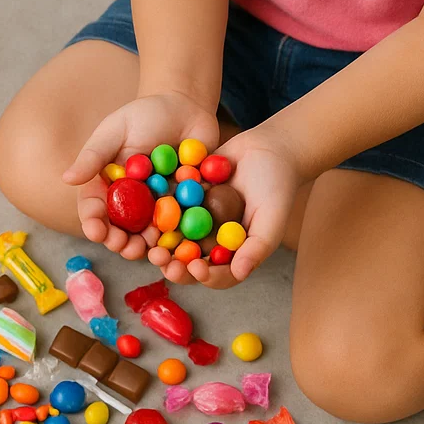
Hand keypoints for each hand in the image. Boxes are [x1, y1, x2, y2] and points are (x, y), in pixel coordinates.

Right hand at [63, 91, 220, 260]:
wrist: (186, 107)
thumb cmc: (145, 115)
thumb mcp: (115, 130)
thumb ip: (94, 155)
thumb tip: (66, 179)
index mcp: (107, 186)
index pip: (94, 209)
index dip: (93, 223)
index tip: (95, 231)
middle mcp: (129, 202)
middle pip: (119, 229)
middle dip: (119, 242)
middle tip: (122, 246)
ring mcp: (156, 207)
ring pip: (147, 235)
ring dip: (146, 246)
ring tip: (148, 249)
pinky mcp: (184, 208)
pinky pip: (180, 228)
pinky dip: (178, 238)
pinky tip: (177, 243)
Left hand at [156, 125, 299, 286]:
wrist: (268, 147)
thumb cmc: (277, 185)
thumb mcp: (271, 216)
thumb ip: (258, 246)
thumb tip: (240, 273)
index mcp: (234, 253)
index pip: (219, 274)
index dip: (206, 276)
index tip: (196, 269)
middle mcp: (213, 242)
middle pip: (190, 263)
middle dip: (175, 265)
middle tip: (162, 261)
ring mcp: (197, 223)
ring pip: (175, 241)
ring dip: (161, 245)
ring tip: (150, 243)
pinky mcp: (185, 202)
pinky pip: (168, 212)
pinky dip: (158, 216)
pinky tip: (147, 215)